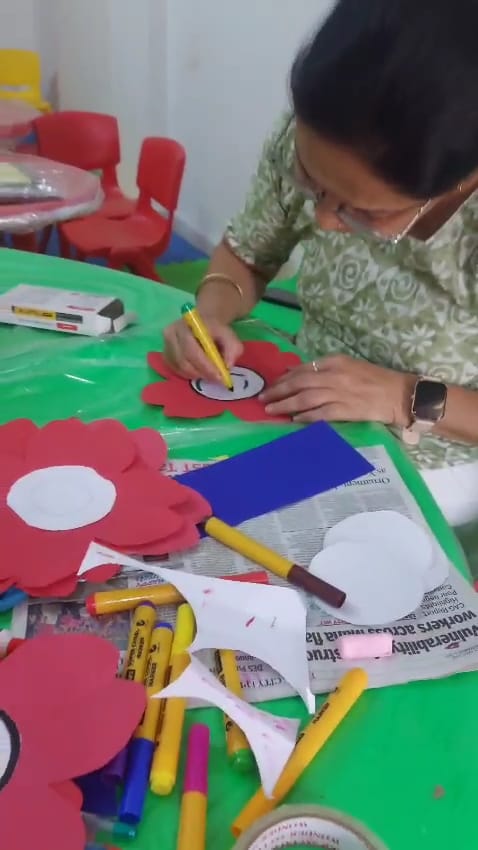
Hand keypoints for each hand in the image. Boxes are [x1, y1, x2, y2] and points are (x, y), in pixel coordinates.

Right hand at [162, 314, 243, 381]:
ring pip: (179, 367)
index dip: (205, 366)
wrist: (202, 323)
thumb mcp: (230, 336)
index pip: (192, 349)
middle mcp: (171, 333)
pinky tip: (198, 372)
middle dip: (201, 373)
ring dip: (195, 375)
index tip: (219, 377)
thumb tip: (227, 366)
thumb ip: (233, 348)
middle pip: (183, 360)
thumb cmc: (216, 331)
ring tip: (209, 375)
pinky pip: (175, 370)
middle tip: (215, 380)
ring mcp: (165, 344)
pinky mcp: (165, 354)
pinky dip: (188, 375)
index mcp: (187, 325)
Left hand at [260, 354, 411, 425]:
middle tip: (262, 398)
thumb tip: (296, 373)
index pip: (303, 368)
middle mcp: (334, 375)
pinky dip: (304, 417)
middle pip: (299, 383)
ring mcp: (339, 393)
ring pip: (304, 398)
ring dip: (285, 404)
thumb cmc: (374, 379)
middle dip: (278, 390)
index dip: (284, 377)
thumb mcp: (349, 366)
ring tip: (271, 409)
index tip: (272, 385)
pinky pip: (319, 414)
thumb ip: (324, 369)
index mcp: (335, 361)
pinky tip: (293, 419)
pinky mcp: (345, 410)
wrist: (399, 394)